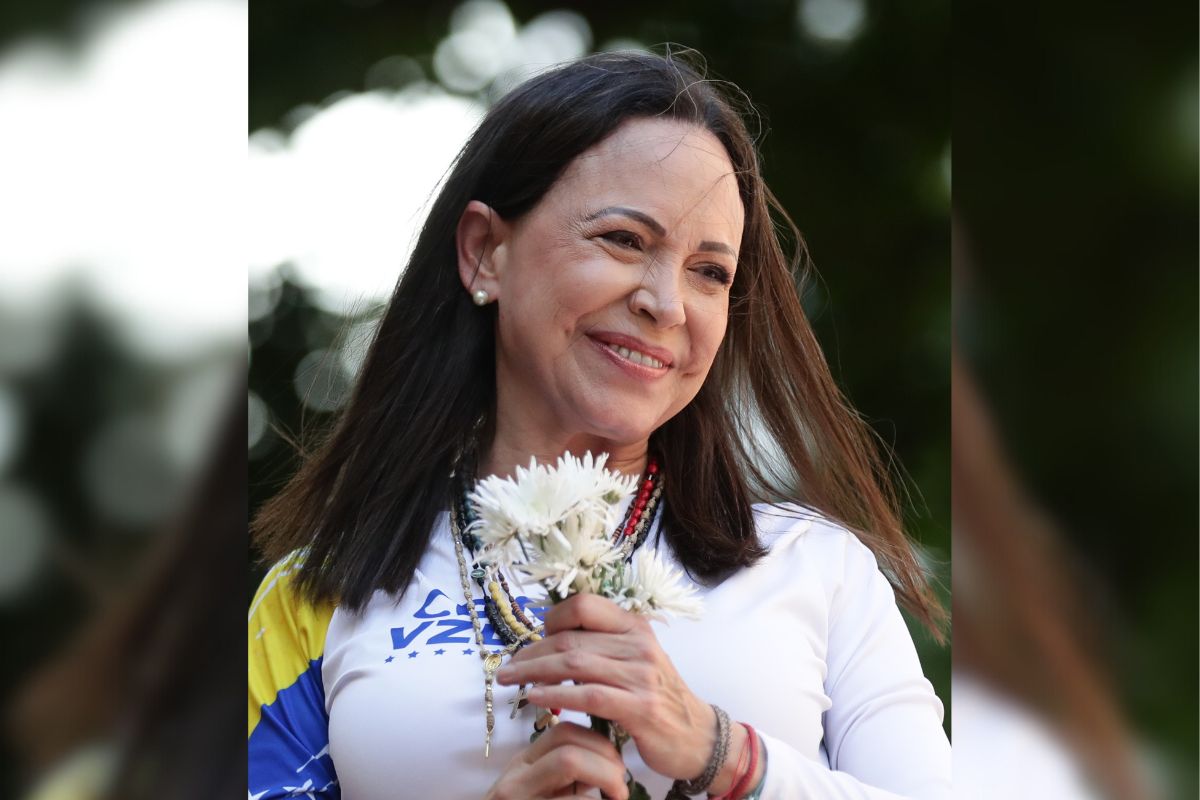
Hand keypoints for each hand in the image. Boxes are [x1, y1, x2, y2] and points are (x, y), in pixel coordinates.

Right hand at [484, 721, 629, 799]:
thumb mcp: (540, 793)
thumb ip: (566, 779)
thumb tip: (610, 766)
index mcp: (524, 765)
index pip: (564, 732)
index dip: (599, 742)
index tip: (616, 764)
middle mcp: (517, 778)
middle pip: (569, 746)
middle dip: (607, 761)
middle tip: (621, 785)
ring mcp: (518, 797)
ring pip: (569, 762)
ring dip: (606, 777)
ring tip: (618, 797)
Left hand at [496, 593, 715, 783]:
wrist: (697, 736)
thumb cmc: (657, 697)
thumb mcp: (635, 660)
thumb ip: (602, 646)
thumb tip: (553, 638)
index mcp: (635, 626)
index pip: (583, 606)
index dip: (551, 620)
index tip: (532, 640)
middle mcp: (639, 645)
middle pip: (570, 639)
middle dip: (531, 653)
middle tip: (506, 668)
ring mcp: (641, 676)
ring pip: (574, 664)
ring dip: (534, 672)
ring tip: (510, 681)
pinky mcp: (640, 707)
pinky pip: (589, 695)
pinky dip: (556, 695)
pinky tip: (535, 698)